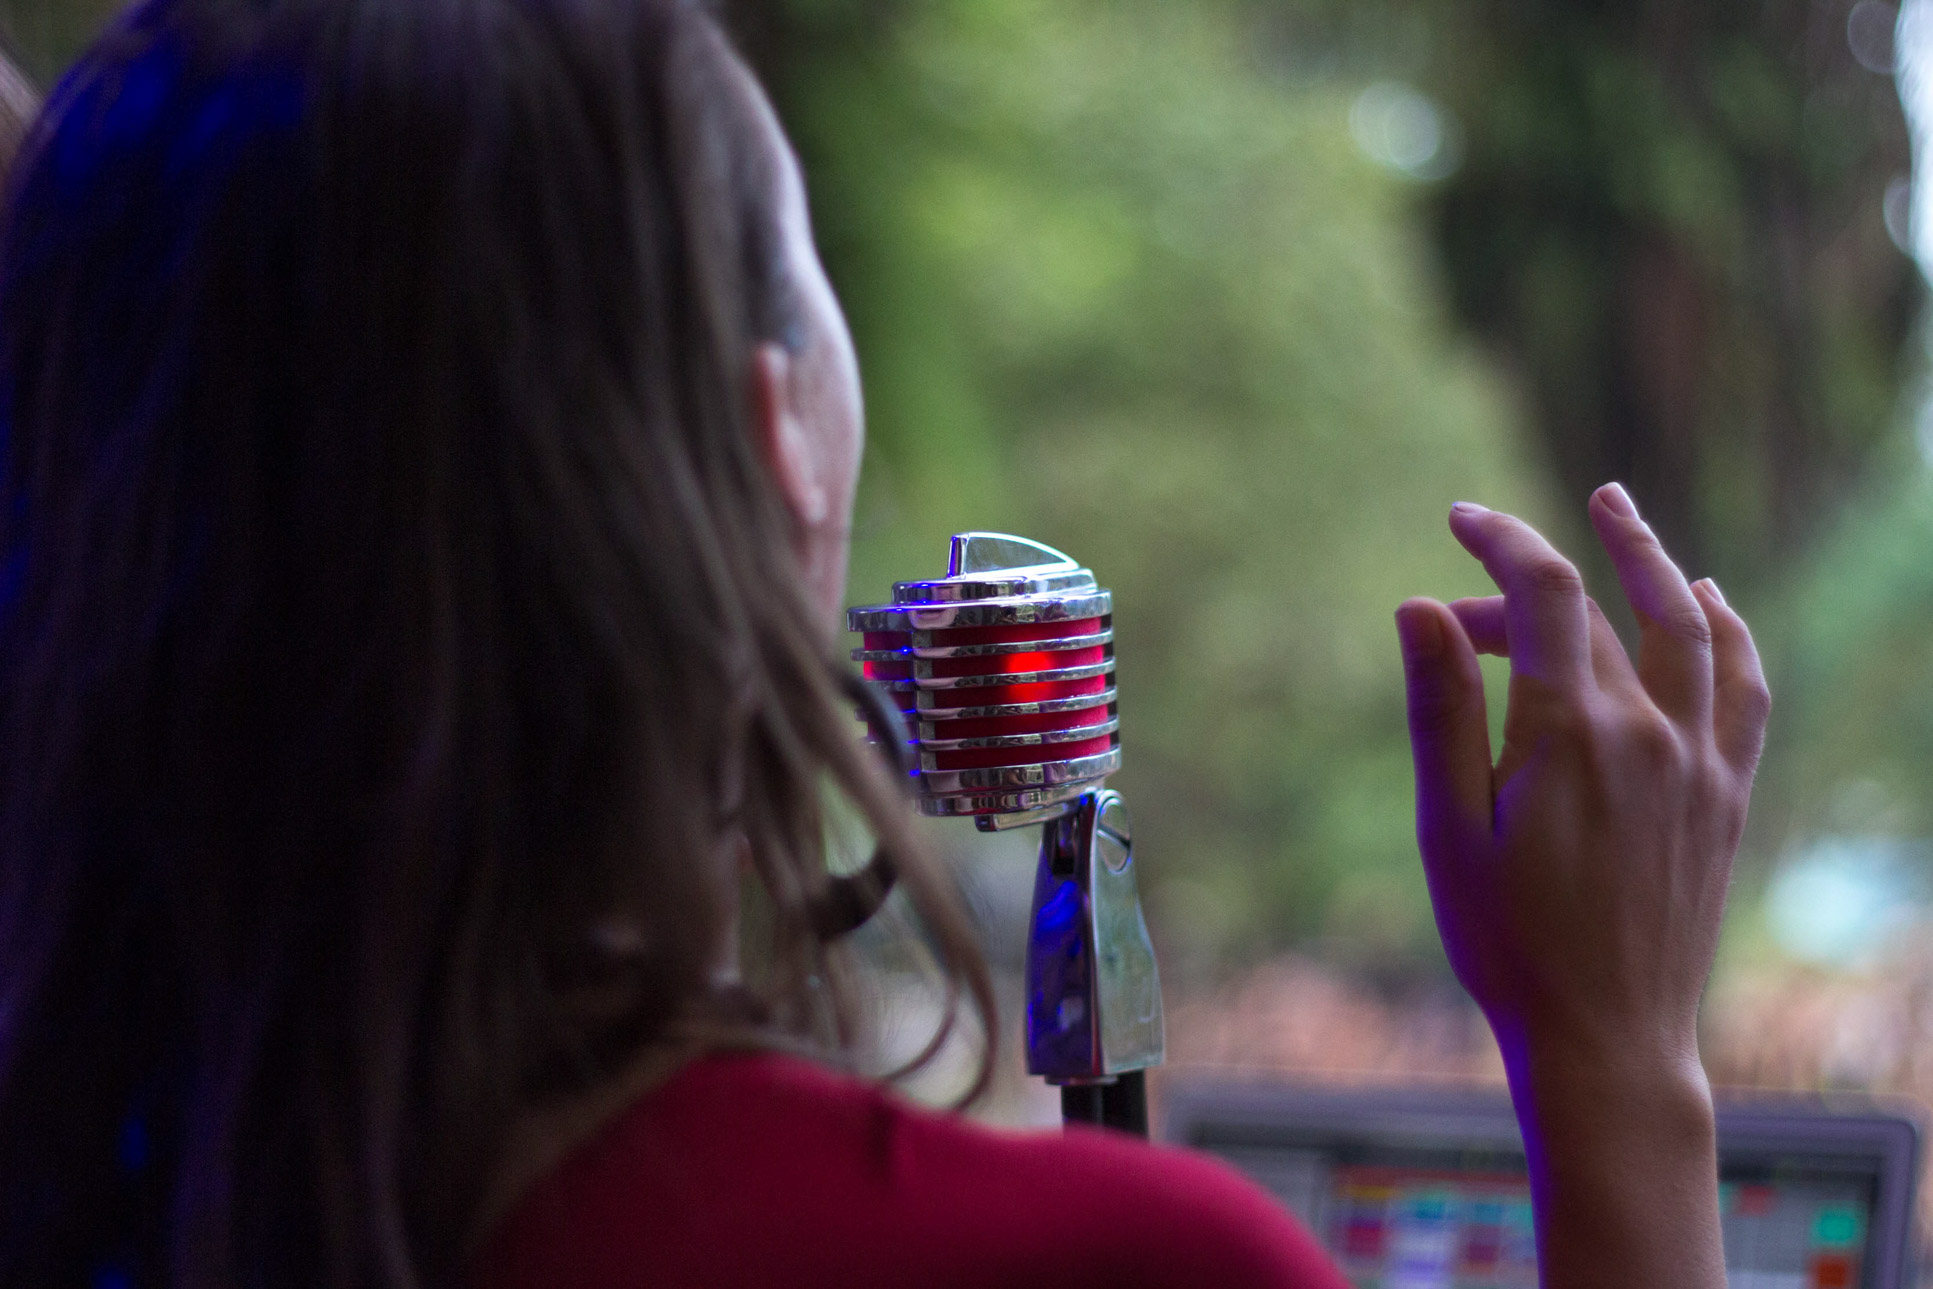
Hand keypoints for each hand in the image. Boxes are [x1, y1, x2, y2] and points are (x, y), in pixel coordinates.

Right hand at [1395, 483, 1769, 1288]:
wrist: (1607, 1037)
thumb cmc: (1507, 941)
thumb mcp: (1449, 827)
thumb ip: (1441, 708)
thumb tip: (1420, 605)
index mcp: (1571, 736)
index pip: (1544, 595)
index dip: (1502, 540)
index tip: (1460, 517)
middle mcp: (1649, 734)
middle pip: (1592, 617)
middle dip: (1523, 592)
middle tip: (1468, 604)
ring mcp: (1699, 762)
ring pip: (1689, 628)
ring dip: (1652, 561)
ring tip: (1616, 510)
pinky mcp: (1726, 795)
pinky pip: (1745, 688)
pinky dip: (1728, 632)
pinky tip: (1708, 603)